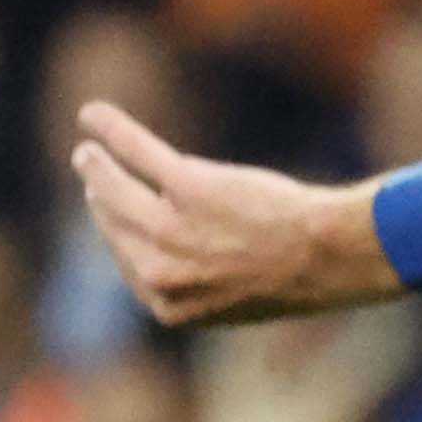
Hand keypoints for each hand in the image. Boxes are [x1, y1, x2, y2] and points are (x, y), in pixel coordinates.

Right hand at [70, 98, 399, 326]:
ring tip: (90, 153)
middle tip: (94, 172)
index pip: (128, 262)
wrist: (331, 257)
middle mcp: (160, 273)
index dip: (120, 232)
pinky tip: (92, 115)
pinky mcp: (188, 189)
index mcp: (169, 307)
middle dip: (102, 198)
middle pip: (115, 225)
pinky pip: (136, 152)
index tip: (110, 210)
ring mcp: (171, 230)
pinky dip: (112, 130)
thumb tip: (162, 263)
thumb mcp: (234, 294)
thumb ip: (194, 282)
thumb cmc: (295, 274)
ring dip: (97, 167)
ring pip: (114, 190)